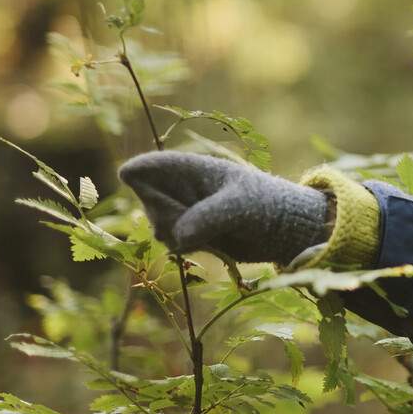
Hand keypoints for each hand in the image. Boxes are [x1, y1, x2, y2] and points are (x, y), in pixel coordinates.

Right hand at [117, 151, 331, 265]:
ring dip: (179, 235)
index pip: (151, 166)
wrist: (284, 230)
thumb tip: (178, 238)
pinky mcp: (190, 235)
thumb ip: (209, 216)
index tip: (128, 176)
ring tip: (214, 230)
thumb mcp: (242, 205)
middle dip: (166, 215)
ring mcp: (184, 212)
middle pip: (149, 202)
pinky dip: (188, 248)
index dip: (137, 171)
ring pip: (160, 228)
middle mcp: (182, 189)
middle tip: (196, 220)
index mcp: (192, 168)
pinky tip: (213, 243)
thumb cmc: (267, 203)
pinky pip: (174, 244)